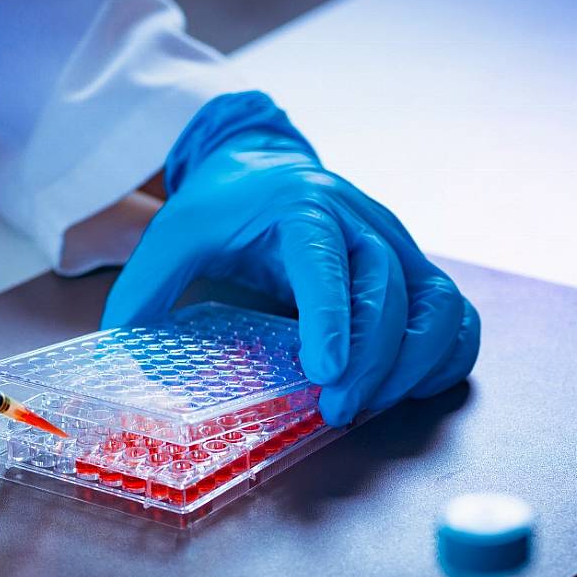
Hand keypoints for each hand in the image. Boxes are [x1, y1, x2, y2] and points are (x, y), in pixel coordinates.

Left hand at [102, 92, 479, 425]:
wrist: (268, 165)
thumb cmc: (225, 202)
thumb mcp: (174, 233)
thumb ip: (144, 288)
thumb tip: (122, 355)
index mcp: (300, 207)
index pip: (326, 259)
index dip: (332, 315)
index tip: (325, 370)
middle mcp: (359, 221)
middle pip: (388, 291)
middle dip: (369, 360)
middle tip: (335, 410)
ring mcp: (394, 245)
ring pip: (434, 303)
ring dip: (413, 363)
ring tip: (370, 405)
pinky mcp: (412, 269)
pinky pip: (454, 312)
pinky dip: (447, 353)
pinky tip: (411, 386)